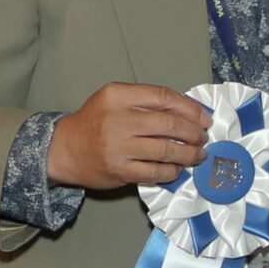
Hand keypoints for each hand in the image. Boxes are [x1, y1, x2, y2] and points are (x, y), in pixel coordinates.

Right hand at [47, 84, 209, 189]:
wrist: (64, 149)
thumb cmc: (95, 122)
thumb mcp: (114, 100)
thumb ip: (145, 102)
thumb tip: (188, 112)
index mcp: (117, 96)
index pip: (163, 97)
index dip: (190, 108)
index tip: (204, 118)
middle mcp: (118, 119)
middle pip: (169, 125)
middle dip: (193, 133)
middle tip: (203, 138)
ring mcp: (119, 147)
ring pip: (166, 150)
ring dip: (189, 154)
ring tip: (197, 155)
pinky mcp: (120, 170)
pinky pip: (156, 171)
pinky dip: (172, 171)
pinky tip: (178, 168)